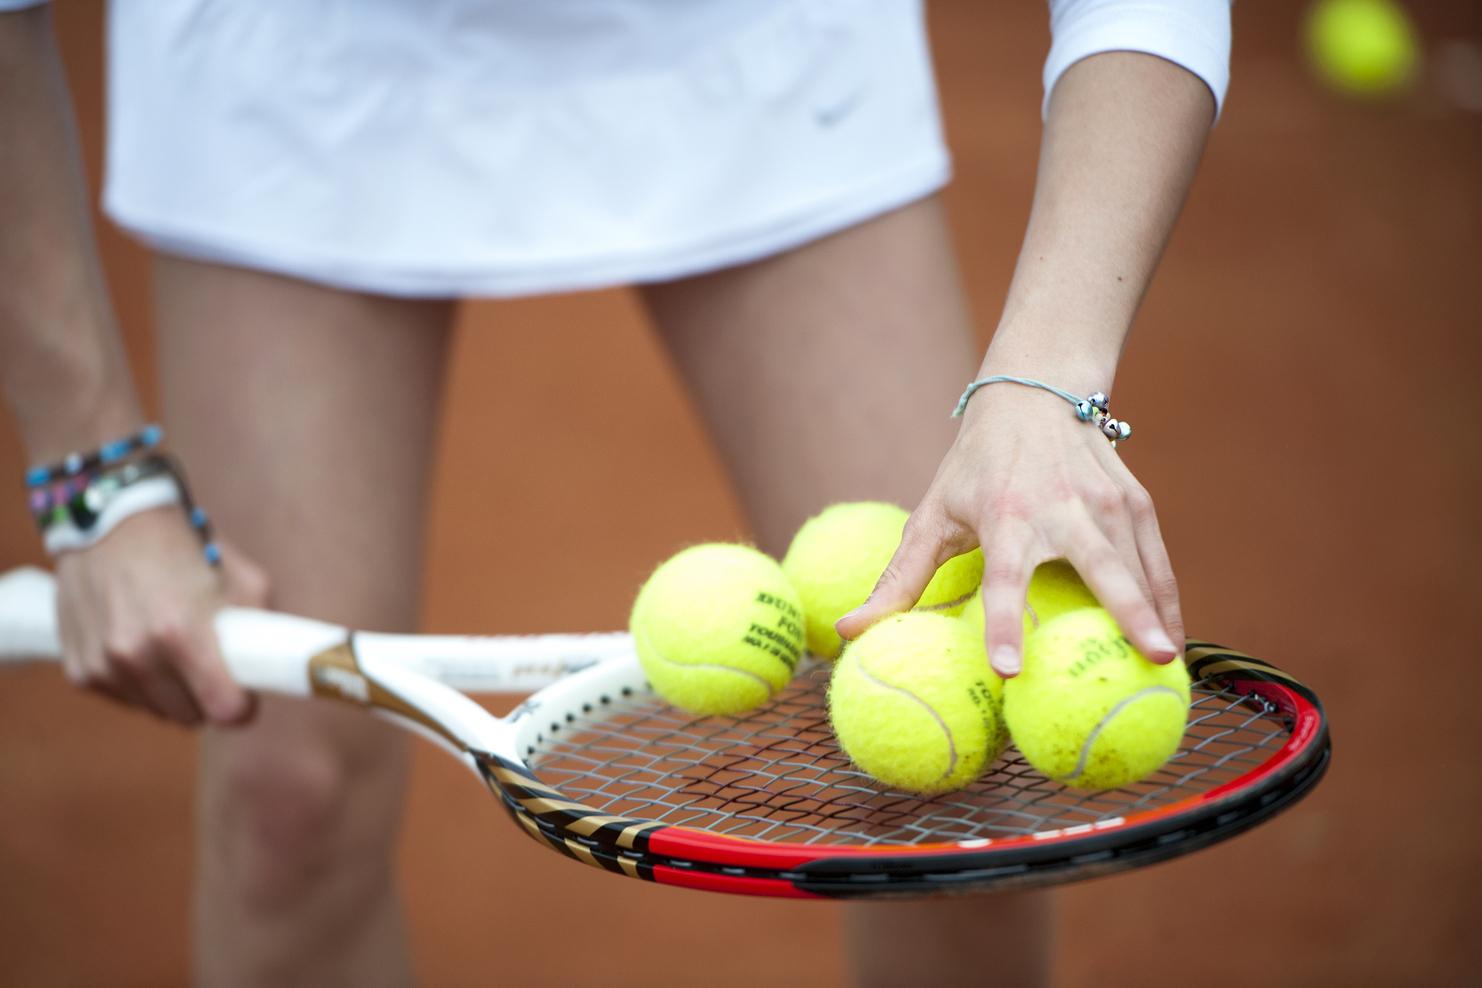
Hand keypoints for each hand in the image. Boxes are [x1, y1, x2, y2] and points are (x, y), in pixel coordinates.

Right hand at [54, 506, 269, 725]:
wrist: (113, 521)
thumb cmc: (186, 547)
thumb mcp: (243, 578)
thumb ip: (262, 627)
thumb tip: (278, 666)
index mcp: (180, 633)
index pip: (223, 709)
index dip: (243, 708)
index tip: (247, 697)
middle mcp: (136, 655)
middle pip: (191, 717)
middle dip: (208, 697)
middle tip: (213, 667)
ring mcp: (104, 665)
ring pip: (158, 711)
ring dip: (173, 693)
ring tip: (176, 650)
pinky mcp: (81, 669)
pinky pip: (125, 699)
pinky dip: (140, 684)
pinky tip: (144, 648)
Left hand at [835, 383, 1182, 676]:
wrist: (1034, 393)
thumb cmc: (975, 466)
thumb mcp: (932, 514)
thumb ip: (898, 578)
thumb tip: (848, 632)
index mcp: (1006, 515)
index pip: (1003, 578)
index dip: (1002, 623)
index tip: (1008, 670)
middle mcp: (1063, 508)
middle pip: (1102, 567)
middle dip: (1128, 611)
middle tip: (1151, 659)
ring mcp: (1107, 502)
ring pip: (1140, 565)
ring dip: (1158, 616)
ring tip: (1170, 668)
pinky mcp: (1136, 501)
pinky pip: (1157, 561)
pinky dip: (1168, 600)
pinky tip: (1174, 641)